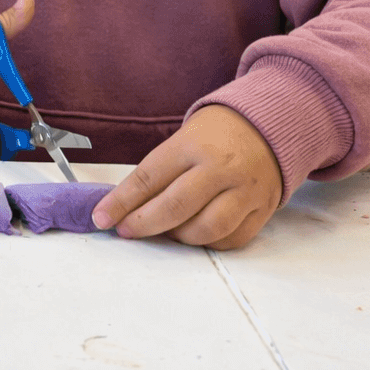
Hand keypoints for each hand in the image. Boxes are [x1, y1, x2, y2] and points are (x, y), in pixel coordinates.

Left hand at [91, 104, 282, 249]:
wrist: (268, 125)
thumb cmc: (215, 134)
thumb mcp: (181, 139)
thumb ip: (158, 172)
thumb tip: (123, 205)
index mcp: (192, 146)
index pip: (149, 178)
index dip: (121, 202)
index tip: (101, 217)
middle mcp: (219, 168)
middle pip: (175, 207)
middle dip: (143, 224)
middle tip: (126, 230)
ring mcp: (244, 191)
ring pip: (206, 229)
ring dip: (178, 237)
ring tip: (166, 230)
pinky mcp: (262, 209)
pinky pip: (232, 239)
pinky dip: (208, 244)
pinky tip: (195, 234)